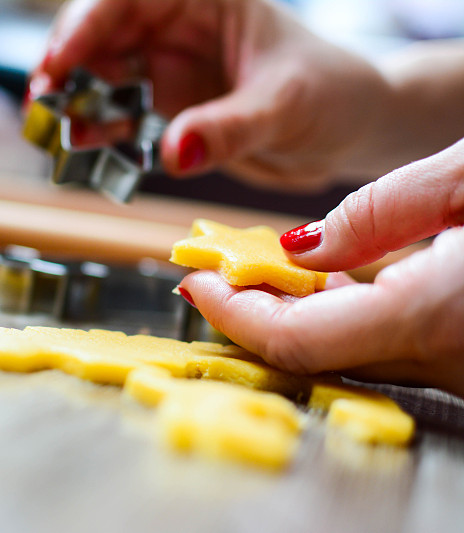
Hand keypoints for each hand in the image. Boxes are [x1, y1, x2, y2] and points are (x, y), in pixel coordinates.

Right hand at [29, 0, 390, 190]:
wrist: (349, 133)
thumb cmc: (333, 93)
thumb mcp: (285, 105)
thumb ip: (228, 128)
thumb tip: (173, 151)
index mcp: (204, 0)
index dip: (85, 25)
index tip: (59, 64)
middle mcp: (176, 30)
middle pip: (101, 39)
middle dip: (67, 70)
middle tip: (44, 109)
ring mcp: (168, 72)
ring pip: (102, 81)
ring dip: (77, 107)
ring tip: (58, 136)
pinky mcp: (167, 112)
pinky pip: (121, 121)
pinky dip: (101, 137)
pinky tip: (88, 152)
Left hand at [178, 139, 463, 396]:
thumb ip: (383, 212)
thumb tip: (303, 245)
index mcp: (430, 316)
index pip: (294, 338)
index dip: (232, 313)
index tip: (195, 281)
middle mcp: (439, 359)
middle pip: (311, 349)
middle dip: (250, 309)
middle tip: (214, 269)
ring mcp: (455, 368)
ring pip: (346, 351)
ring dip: (292, 311)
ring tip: (255, 267)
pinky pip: (384, 346)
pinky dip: (340, 315)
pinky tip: (324, 280)